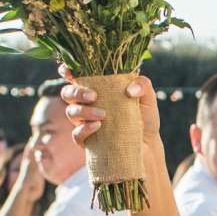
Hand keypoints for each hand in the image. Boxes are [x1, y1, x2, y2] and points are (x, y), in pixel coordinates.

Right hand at [58, 69, 168, 185]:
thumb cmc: (145, 118)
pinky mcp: (87, 140)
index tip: (69, 70)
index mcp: (98, 88)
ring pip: (71, 112)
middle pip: (67, 93)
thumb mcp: (148, 97)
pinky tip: (98, 126)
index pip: (76, 76)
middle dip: (76, 92)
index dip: (67, 70)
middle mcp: (87, 104)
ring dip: (84, 111)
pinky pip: (76, 134)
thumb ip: (142, 85)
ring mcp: (85, 122)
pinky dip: (85, 129)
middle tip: (93, 96)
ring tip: (103, 115)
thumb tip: (130, 90)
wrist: (149, 145)